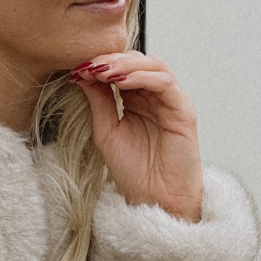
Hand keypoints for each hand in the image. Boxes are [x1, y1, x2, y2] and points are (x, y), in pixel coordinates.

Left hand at [70, 53, 202, 222]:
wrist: (153, 200)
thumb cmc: (133, 171)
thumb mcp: (106, 132)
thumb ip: (98, 102)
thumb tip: (83, 73)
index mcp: (135, 100)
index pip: (121, 70)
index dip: (101, 64)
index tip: (78, 66)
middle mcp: (153, 96)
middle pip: (137, 62)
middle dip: (112, 60)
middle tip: (89, 64)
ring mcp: (169, 101)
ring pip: (153, 66)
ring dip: (126, 65)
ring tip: (103, 70)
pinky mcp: (182, 110)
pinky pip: (165, 83)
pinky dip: (143, 78)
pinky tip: (122, 81)